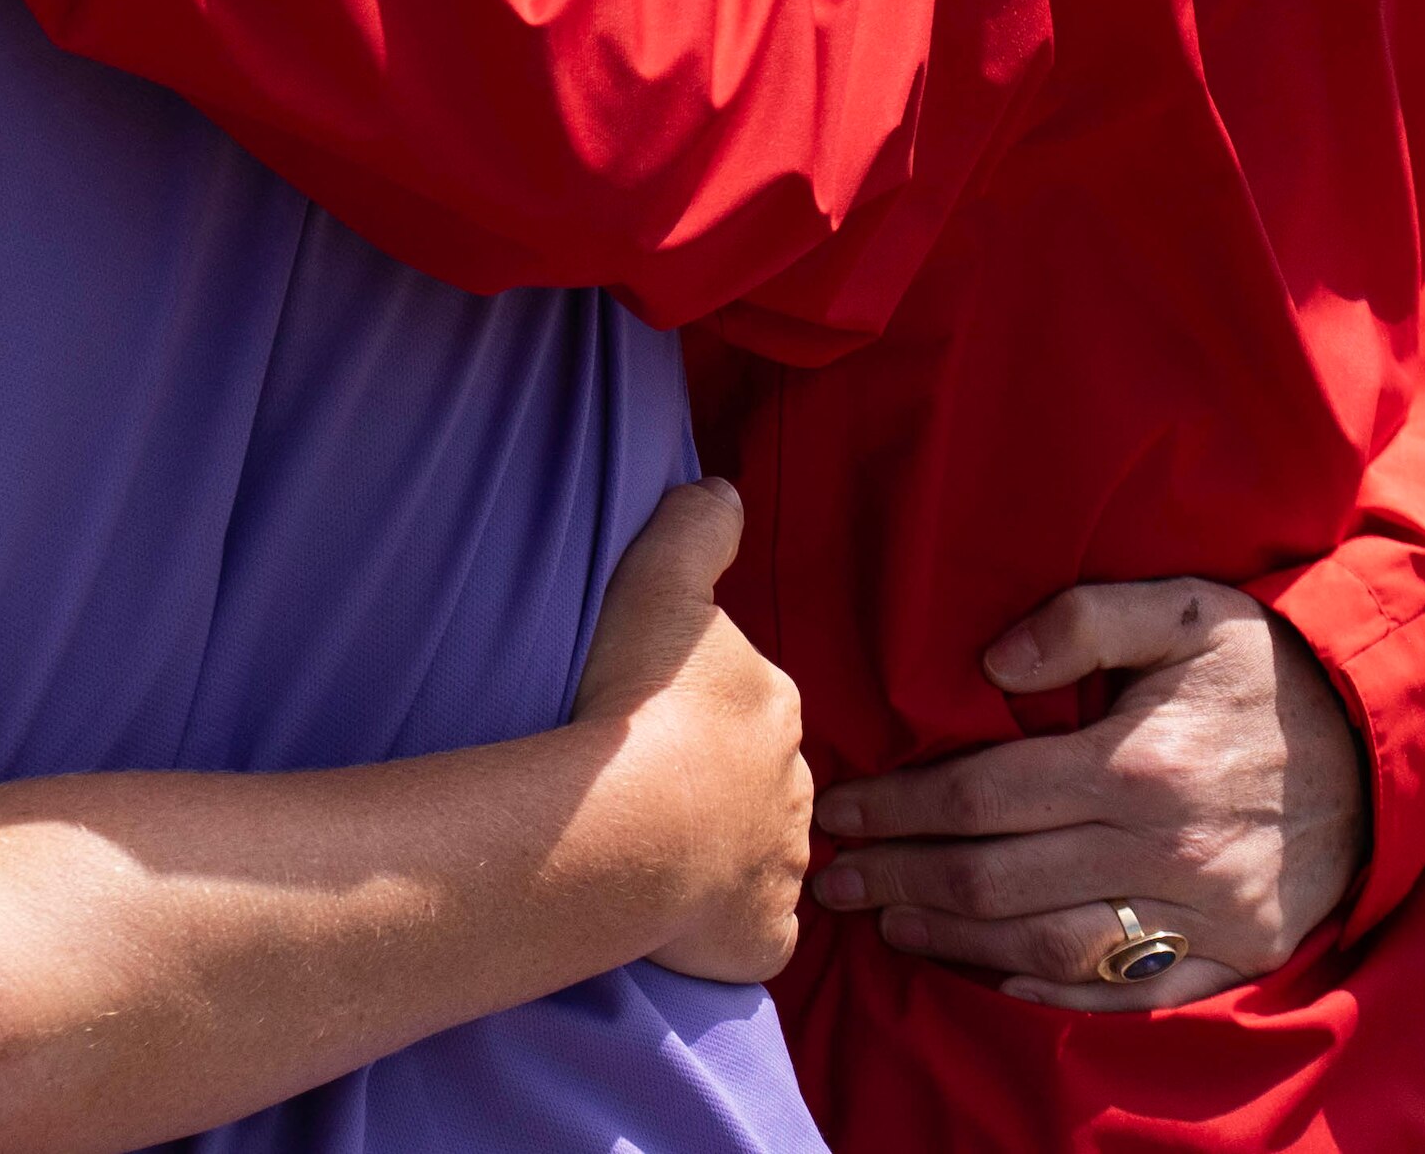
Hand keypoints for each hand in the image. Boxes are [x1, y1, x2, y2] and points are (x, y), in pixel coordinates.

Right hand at [568, 479, 810, 982]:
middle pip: (761, 783)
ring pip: (758, 856)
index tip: (661, 718)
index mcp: (774, 710)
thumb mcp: (658, 586)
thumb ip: (694, 530)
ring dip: (720, 853)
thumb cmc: (641, 706)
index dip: (708, 713)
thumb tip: (724, 487)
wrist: (630, 827)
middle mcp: (794, 791)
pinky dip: (724, 925)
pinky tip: (681, 914)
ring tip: (659, 849)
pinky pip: (750, 930)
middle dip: (723, 785)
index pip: (753, 707)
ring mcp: (781, 870)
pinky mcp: (760, 936)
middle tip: (656, 785)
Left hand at [810, 577, 1362, 1009]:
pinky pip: (1127, 990)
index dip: (897, 809)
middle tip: (833, 879)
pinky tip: (987, 975)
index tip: (840, 811)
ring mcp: (1204, 913)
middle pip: (996, 880)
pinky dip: (1050, 991)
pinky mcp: (1235, 953)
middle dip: (900, 880)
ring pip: (1047, 944)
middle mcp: (1166, 850)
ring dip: (955, 940)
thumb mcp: (1182, 610)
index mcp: (1139, 764)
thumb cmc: (1265, 669)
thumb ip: (1080, 619)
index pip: (979, 798)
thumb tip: (991, 662)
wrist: (1385, 740)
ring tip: (889, 922)